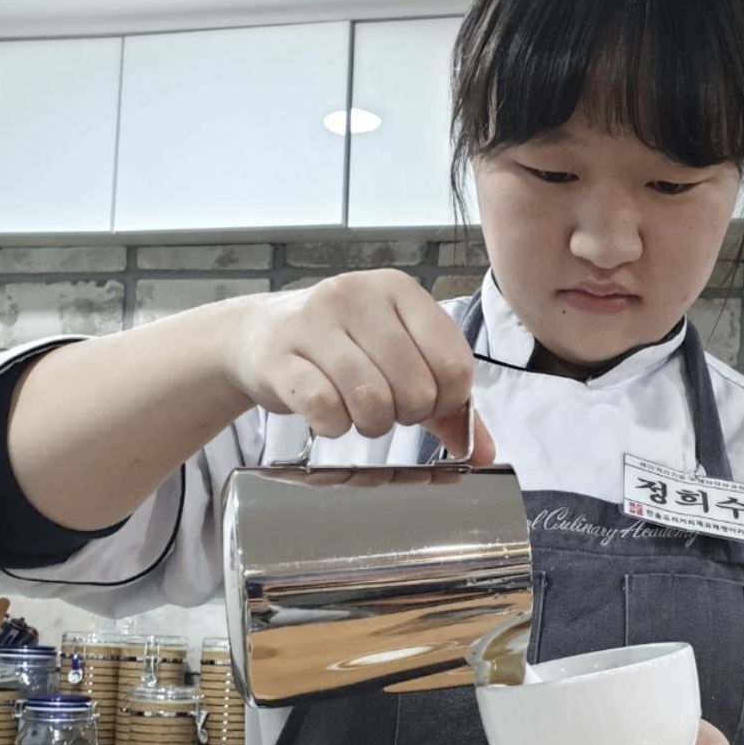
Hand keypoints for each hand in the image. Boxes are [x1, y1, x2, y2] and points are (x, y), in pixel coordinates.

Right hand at [224, 269, 493, 461]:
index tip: (427, 404)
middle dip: (408, 415)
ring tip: (360, 416)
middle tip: (389, 410)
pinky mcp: (279, 356)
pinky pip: (324, 408)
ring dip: (371, 424)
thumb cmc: (342, 348)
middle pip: (416, 386)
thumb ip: (446, 405)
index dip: (447, 400)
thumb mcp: (399, 360)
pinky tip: (329, 418)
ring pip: (371, 399)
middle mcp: (359, 295)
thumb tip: (484, 454)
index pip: (454, 363)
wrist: (259, 335)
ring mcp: (315, 322)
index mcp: (400, 291)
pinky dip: (334, 426)